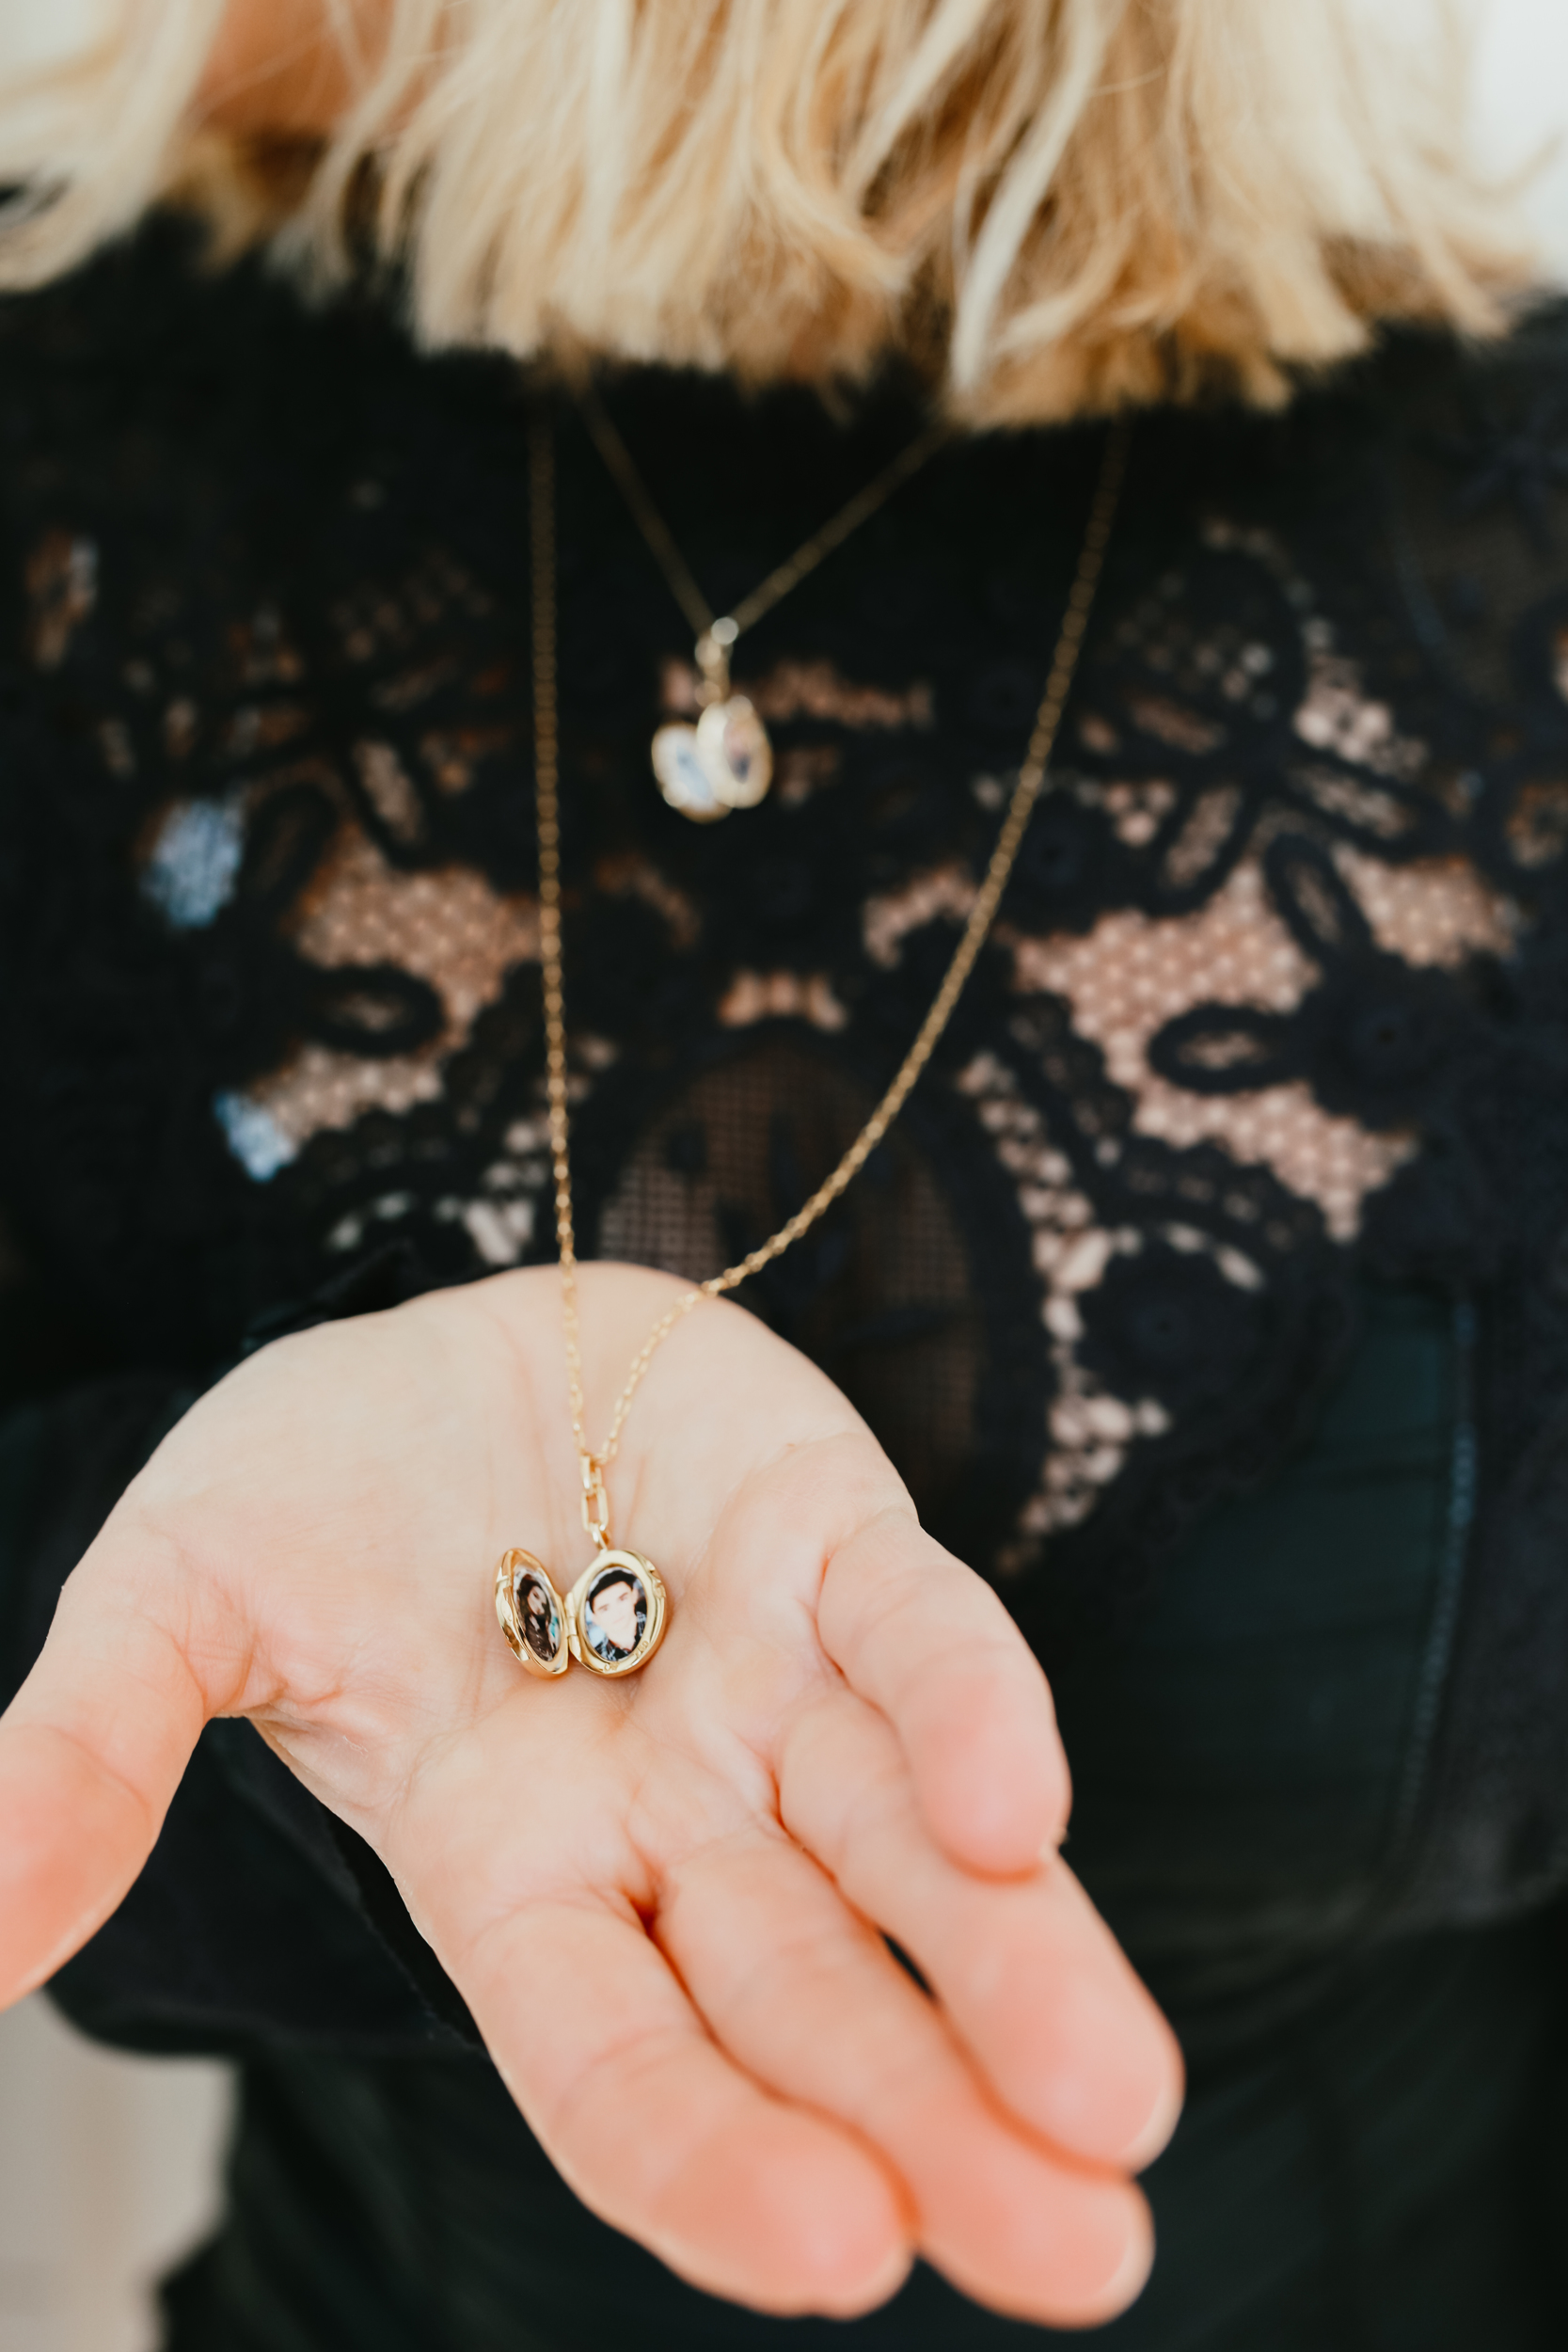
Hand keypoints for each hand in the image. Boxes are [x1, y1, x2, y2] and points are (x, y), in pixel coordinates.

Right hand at [0, 1262, 1179, 2323]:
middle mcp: (665, 1813)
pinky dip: (971, 1708)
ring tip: (1121, 2097)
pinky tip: (1025, 1808)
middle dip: (935, 2115)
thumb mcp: (174, 1601)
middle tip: (1082, 2252)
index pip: (610, 2054)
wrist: (445, 1343)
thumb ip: (85, 1755)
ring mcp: (764, 1682)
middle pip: (808, 1991)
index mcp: (506, 1871)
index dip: (706, 2154)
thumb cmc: (309, 1496)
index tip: (838, 2251)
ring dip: (1022, 1959)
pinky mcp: (835, 1538)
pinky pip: (916, 1627)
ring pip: (908, 1847)